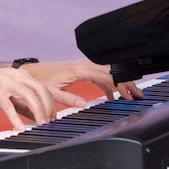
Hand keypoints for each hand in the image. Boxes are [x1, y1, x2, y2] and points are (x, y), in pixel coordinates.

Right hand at [0, 67, 83, 130]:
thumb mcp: (7, 99)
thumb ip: (22, 105)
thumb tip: (38, 117)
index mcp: (21, 77)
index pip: (46, 87)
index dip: (61, 99)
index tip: (79, 106)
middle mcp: (15, 75)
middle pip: (40, 90)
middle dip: (50, 108)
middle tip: (52, 124)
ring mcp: (3, 80)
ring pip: (27, 95)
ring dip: (37, 112)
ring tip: (41, 125)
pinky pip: (7, 103)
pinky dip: (14, 116)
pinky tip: (19, 127)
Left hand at [22, 57, 142, 100]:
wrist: (31, 72)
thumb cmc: (40, 80)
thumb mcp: (52, 91)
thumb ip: (68, 99)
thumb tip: (84, 104)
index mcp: (79, 69)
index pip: (106, 75)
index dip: (120, 85)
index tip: (129, 96)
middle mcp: (83, 64)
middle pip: (111, 71)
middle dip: (127, 82)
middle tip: (138, 95)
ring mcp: (83, 65)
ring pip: (107, 71)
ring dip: (120, 82)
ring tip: (131, 95)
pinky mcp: (81, 69)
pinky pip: (100, 74)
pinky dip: (108, 83)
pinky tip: (112, 96)